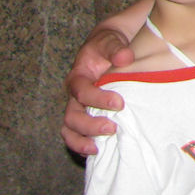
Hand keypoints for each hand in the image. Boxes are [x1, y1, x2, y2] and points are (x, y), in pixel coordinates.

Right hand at [59, 26, 134, 155]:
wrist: (108, 47)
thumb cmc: (109, 44)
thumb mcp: (112, 41)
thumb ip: (117, 48)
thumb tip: (125, 58)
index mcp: (78, 77)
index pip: (81, 92)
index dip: (98, 100)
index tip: (119, 104)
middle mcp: (74, 95)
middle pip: (72, 117)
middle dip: (90, 126)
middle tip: (112, 128)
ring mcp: (78, 108)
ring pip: (70, 130)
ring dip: (82, 141)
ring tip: (98, 149)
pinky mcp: (86, 115)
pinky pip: (77, 135)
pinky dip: (83, 145)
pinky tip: (98, 153)